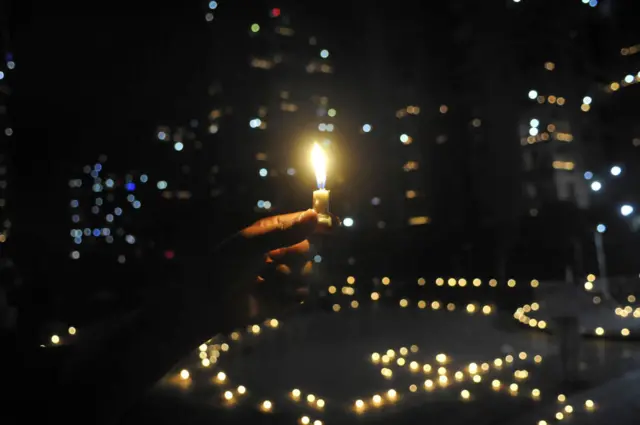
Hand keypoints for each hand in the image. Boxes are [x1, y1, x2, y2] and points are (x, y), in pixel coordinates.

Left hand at [212, 209, 318, 325]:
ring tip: (263, 281)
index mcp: (275, 231)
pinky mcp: (286, 298)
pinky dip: (288, 296)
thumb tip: (314, 215)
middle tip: (270, 260)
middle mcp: (283, 250)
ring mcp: (285, 275)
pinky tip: (268, 295)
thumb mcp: (254, 242)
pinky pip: (302, 294)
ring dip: (287, 278)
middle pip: (309, 250)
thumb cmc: (227, 265)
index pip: (306, 223)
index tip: (333, 225)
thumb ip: (285, 230)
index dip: (321, 222)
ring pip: (308, 273)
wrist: (211, 300)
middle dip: (293, 257)